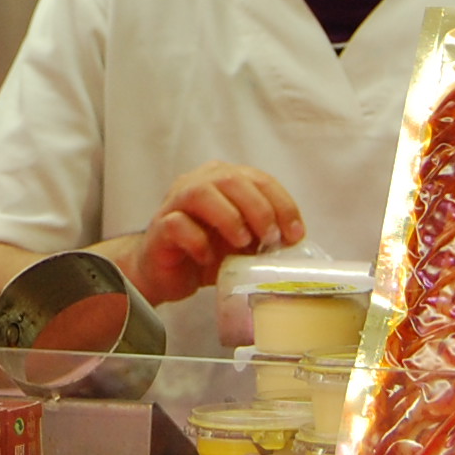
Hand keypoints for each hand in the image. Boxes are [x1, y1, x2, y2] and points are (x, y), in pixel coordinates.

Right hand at [124, 162, 304, 302]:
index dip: (282, 203)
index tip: (294, 233)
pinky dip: (198, 241)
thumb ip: (264, 234)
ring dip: (229, 218)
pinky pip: (178, 225)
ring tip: (242, 243)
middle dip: (258, 208)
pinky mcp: (160, 227)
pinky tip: (208, 258)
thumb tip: (294, 240)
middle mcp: (197, 183)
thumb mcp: (244, 242)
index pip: (258, 179)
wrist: (167, 275)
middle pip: (230, 179)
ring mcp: (175, 203)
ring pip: (200, 193)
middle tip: (270, 238)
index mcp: (223, 181)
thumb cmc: (207, 253)